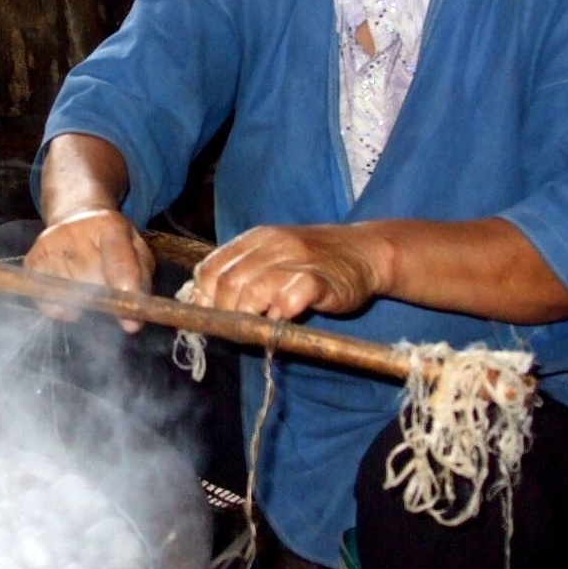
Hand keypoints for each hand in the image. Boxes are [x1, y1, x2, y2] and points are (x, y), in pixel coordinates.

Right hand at [23, 209, 155, 331]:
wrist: (76, 218)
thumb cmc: (112, 242)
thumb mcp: (136, 251)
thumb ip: (140, 283)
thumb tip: (131, 323)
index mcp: (109, 226)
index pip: (117, 258)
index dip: (124, 286)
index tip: (131, 318)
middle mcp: (74, 232)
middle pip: (91, 285)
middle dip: (104, 299)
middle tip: (107, 291)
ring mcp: (48, 246)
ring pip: (69, 297)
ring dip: (82, 302)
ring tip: (86, 283)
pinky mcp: (31, 261)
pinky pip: (48, 302)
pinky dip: (61, 307)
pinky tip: (69, 291)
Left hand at [187, 224, 385, 320]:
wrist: (365, 251)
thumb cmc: (314, 260)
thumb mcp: (273, 257)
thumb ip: (243, 273)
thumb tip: (204, 302)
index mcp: (254, 239)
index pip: (210, 268)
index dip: (202, 297)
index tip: (208, 318)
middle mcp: (272, 245)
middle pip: (228, 283)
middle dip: (224, 312)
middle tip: (235, 329)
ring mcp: (296, 260)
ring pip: (253, 290)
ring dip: (248, 316)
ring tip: (256, 327)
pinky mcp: (320, 280)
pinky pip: (290, 297)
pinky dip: (279, 314)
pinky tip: (282, 320)